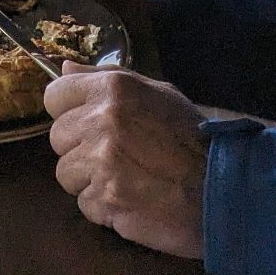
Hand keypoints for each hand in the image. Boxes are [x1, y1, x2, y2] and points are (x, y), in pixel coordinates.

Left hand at [45, 66, 206, 260]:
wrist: (222, 189)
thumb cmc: (192, 137)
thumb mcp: (156, 92)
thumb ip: (104, 78)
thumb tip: (63, 68)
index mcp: (112, 89)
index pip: (54, 96)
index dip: (67, 111)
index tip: (84, 122)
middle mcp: (100, 121)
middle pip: (57, 137)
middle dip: (79, 148)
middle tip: (112, 155)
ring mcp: (101, 163)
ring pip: (65, 173)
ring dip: (88, 179)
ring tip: (123, 178)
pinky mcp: (106, 200)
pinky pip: (84, 202)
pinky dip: (102, 206)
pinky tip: (129, 199)